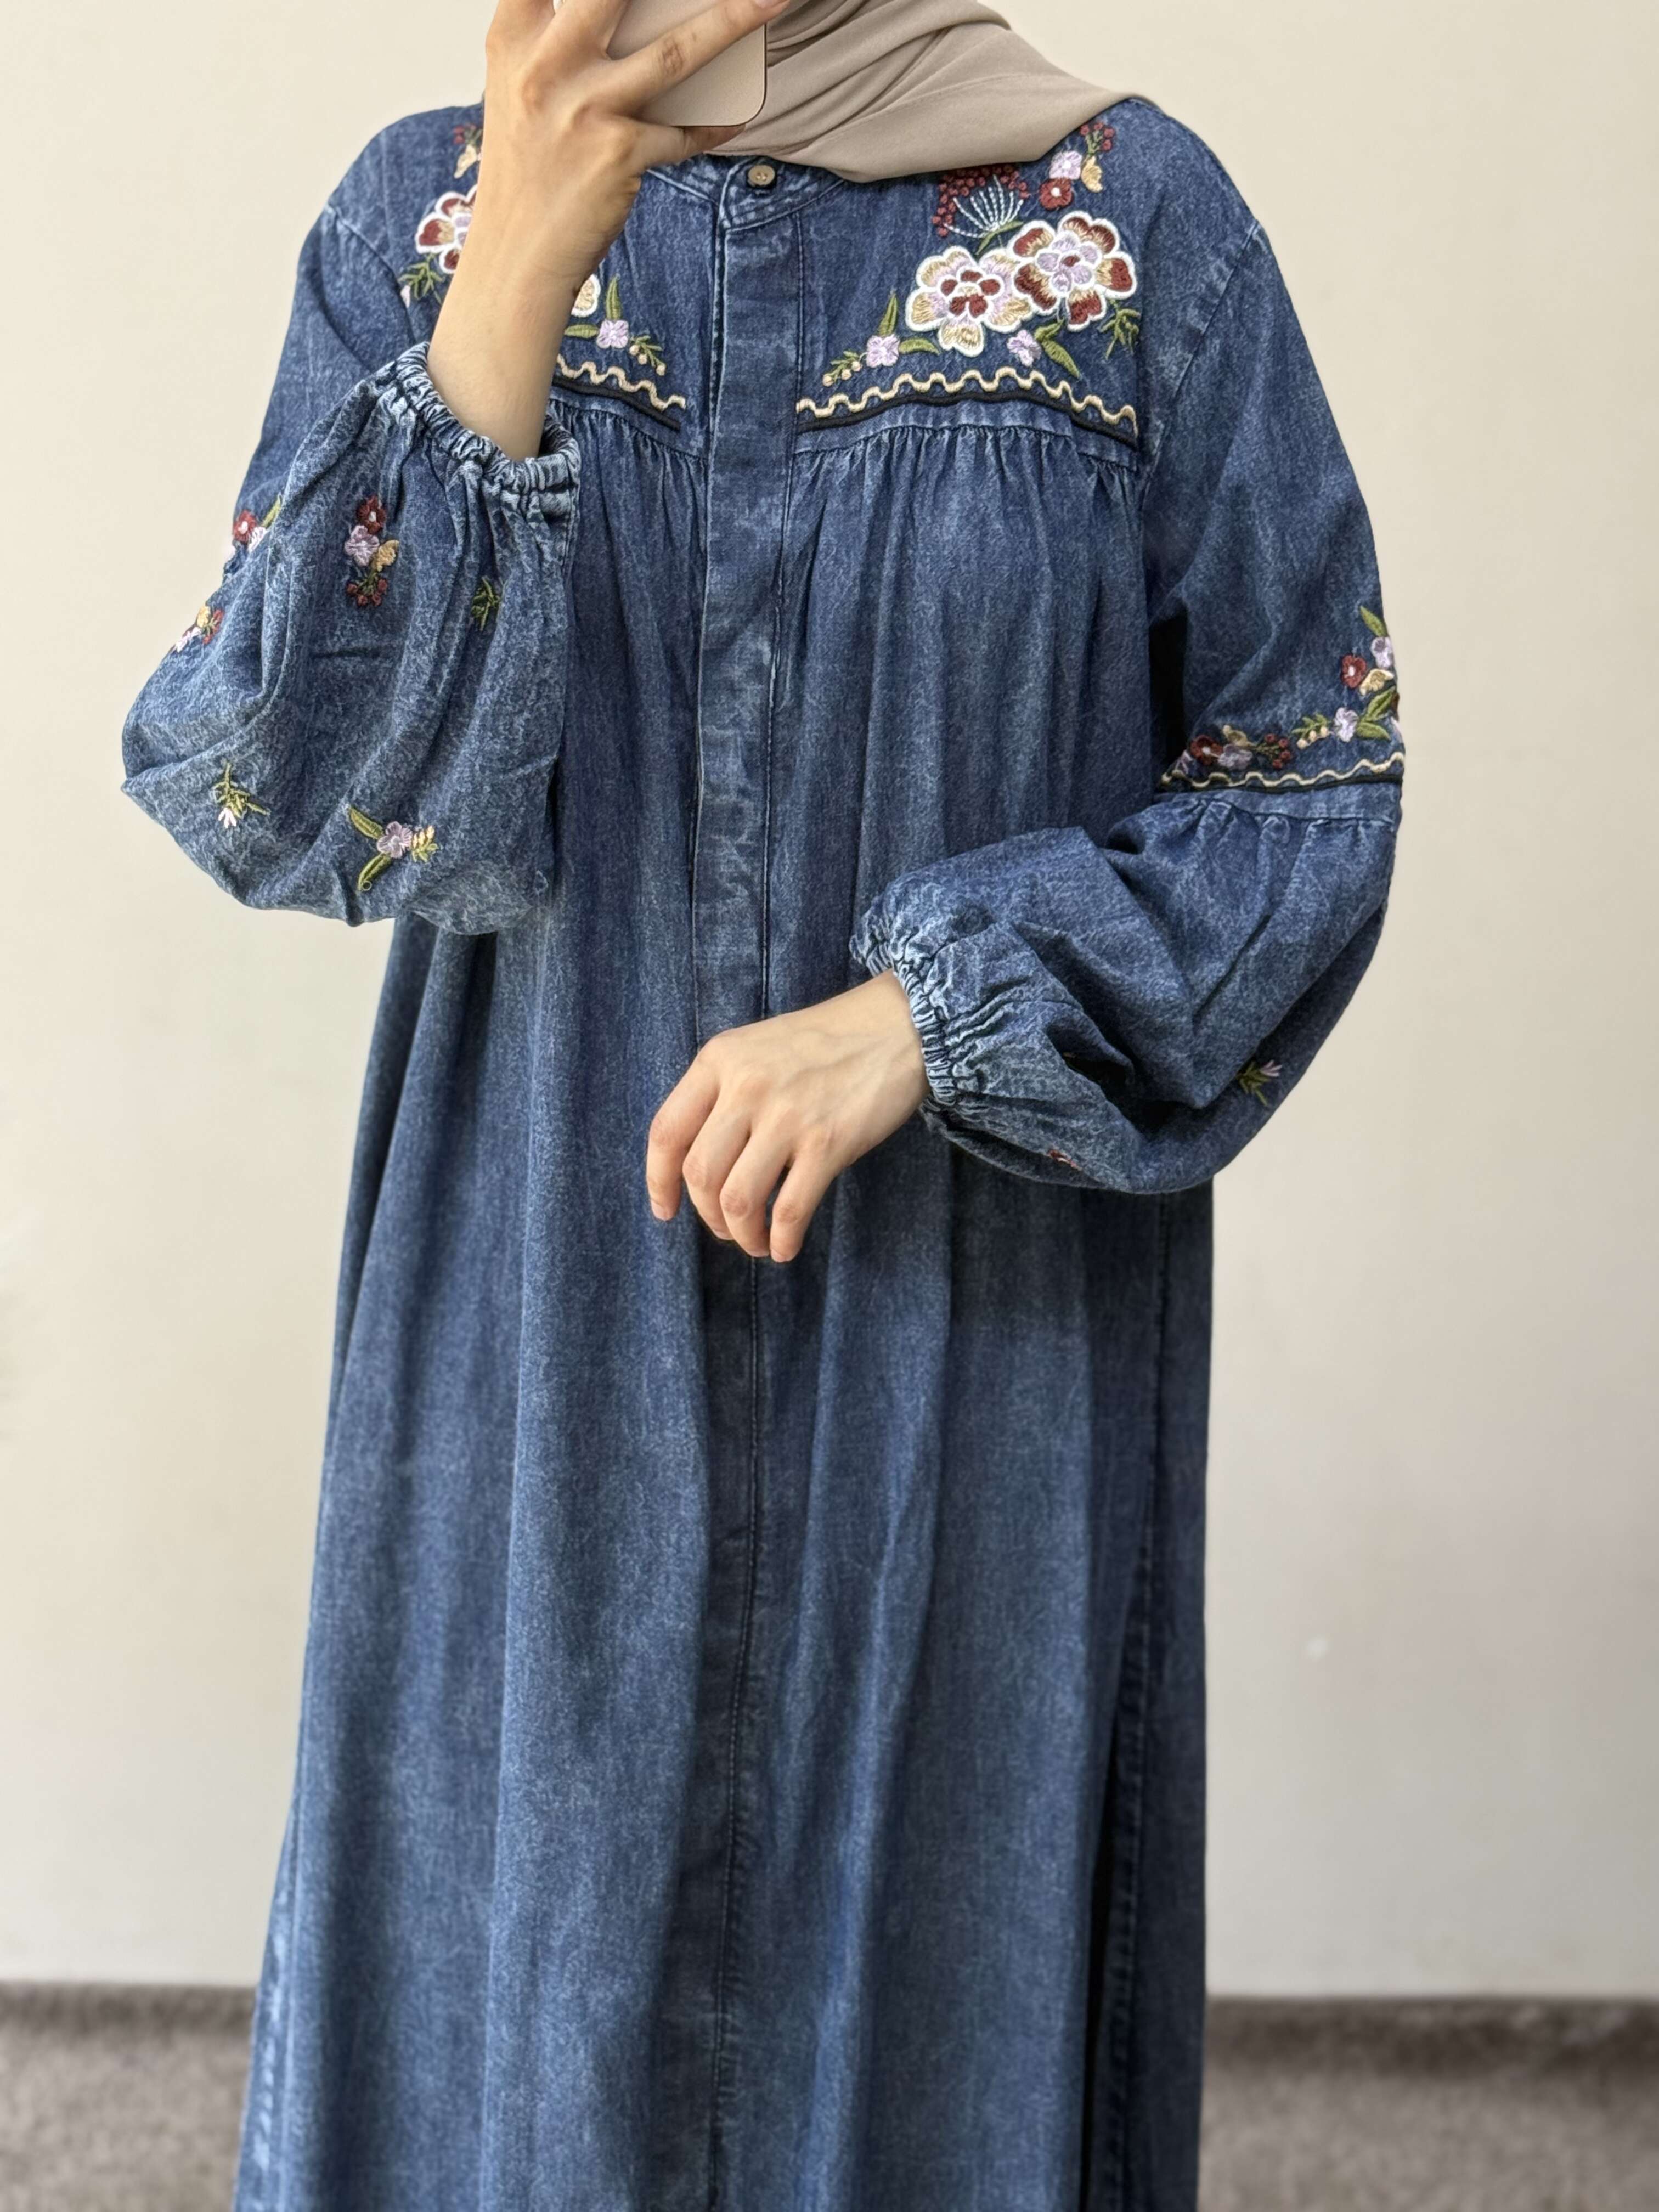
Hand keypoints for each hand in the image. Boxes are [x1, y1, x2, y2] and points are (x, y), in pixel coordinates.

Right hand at [427, 0, 789, 457]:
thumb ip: (556, 45)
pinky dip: (714, 124)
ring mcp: (584, 111)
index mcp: (515, 42)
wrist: (516, 255)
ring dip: (734, 20)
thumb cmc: (526, 173)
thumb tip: (631, 17)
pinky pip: (684, 132)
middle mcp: (546, 68)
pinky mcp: (619, 155)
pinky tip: (736, 114)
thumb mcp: (521, 93)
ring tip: (773, 1)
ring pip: (676, 52)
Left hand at [646, 972, 930, 1262]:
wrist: (894, 1027)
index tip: (665, 1211)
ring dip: (741, 1235)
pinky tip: (785, 1247)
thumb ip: (721, 1094)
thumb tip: (696, 1166)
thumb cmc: (823, 1043)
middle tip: (726, 1228)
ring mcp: (787, 1116)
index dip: (658, 1182)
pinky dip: (782, 1240)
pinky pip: (789, 1211)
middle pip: (700, 1174)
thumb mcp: (755, 1049)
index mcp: (719, 1060)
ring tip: (755, 1242)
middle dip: (708, 1216)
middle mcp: (746, 1087)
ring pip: (738, 1200)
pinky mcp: (828, 1143)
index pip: (666, 1132)